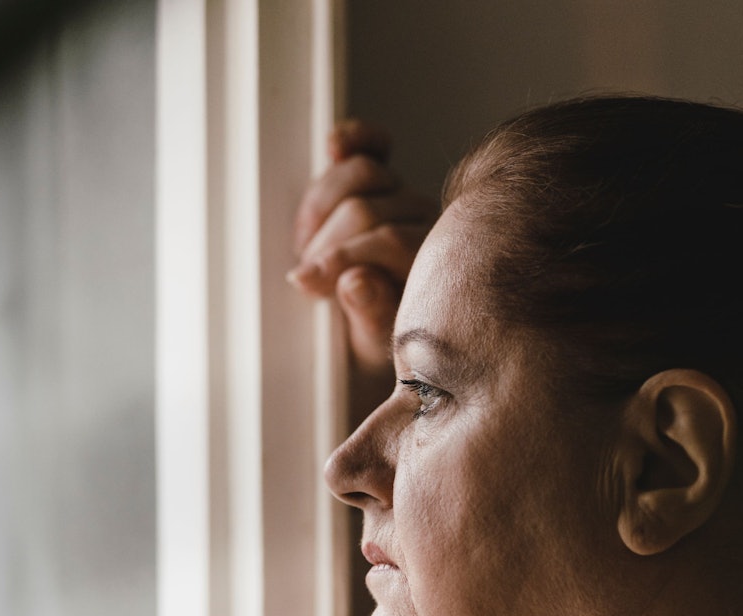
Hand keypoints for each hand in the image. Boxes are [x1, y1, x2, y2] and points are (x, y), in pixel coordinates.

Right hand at [288, 120, 438, 376]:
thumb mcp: (377, 348)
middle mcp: (428, 222)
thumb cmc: (385, 347)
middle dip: (325, 242)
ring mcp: (405, 199)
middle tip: (307, 275)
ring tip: (307, 244)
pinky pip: (374, 148)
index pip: (387, 238)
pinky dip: (355, 140)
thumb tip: (355, 281)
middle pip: (364, 207)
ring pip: (360, 172)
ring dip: (320, 206)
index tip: (306, 282)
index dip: (340, 257)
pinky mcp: (383, 183)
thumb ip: (371, 315)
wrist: (388, 340)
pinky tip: (336, 144)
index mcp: (436, 263)